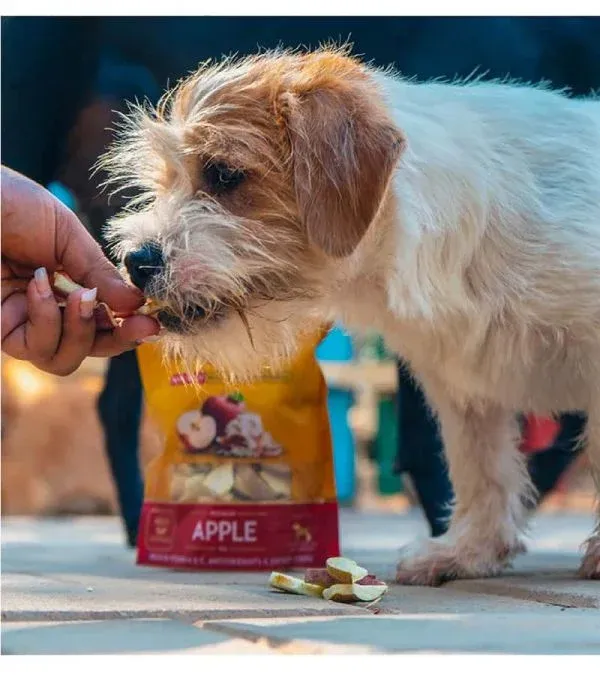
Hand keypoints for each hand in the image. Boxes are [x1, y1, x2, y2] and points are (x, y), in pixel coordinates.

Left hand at [1, 166, 158, 374]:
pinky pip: (34, 348)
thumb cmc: (10, 203)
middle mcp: (40, 309)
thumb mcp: (67, 235)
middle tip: (140, 326)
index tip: (152, 322)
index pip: (99, 319)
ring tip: (81, 297)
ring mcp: (18, 322)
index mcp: (60, 283)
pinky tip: (42, 288)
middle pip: (86, 348)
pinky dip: (47, 321)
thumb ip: (99, 273)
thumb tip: (138, 304)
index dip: (126, 326)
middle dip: (116, 340)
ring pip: (61, 359)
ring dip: (81, 331)